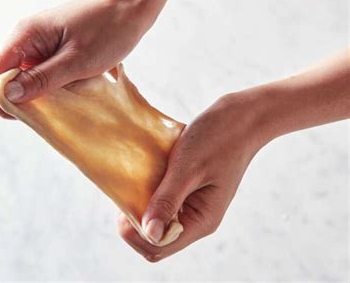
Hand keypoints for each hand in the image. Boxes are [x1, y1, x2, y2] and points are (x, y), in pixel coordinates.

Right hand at [0, 0, 189, 117]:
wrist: (131, 6)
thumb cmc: (109, 29)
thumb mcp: (76, 61)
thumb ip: (41, 79)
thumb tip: (7, 96)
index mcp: (25, 36)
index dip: (2, 100)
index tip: (28, 114)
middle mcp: (26, 40)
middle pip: (3, 80)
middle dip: (20, 101)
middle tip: (50, 111)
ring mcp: (38, 45)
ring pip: (22, 80)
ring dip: (36, 96)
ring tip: (62, 103)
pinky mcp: (52, 51)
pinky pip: (39, 75)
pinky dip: (49, 88)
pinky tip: (67, 94)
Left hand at [118, 48, 348, 261]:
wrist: (241, 117)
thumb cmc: (218, 139)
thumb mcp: (188, 169)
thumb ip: (168, 201)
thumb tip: (150, 233)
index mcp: (201, 221)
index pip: (159, 246)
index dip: (135, 234)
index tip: (121, 209)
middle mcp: (196, 219)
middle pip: (155, 237)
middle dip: (134, 221)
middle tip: (125, 193)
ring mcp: (192, 205)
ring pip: (157, 219)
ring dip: (140, 206)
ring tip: (131, 184)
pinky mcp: (188, 191)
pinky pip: (163, 201)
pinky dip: (148, 193)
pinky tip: (141, 176)